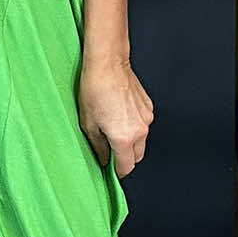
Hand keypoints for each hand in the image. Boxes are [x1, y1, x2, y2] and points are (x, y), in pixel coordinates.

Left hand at [77, 53, 152, 175]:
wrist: (107, 64)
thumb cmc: (94, 90)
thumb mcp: (88, 124)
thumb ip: (98, 147)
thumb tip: (103, 158)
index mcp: (124, 138)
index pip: (126, 167)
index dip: (117, 171)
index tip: (110, 170)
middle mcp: (140, 130)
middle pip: (137, 156)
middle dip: (125, 157)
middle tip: (110, 149)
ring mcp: (146, 118)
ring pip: (141, 140)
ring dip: (130, 141)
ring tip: (113, 127)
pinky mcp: (148, 107)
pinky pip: (143, 124)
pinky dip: (134, 126)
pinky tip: (119, 114)